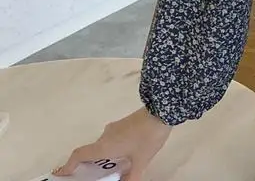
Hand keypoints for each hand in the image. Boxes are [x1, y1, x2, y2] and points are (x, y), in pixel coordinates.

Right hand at [52, 107, 170, 180]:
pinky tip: (122, 156)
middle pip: (91, 152)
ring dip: (102, 157)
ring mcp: (114, 127)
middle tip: (92, 176)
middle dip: (89, 165)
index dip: (68, 165)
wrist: (162, 110)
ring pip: (103, 145)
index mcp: (104, 146)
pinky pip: (111, 138)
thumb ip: (131, 177)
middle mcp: (105, 136)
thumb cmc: (148, 137)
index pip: (79, 155)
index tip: (62, 174)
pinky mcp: (124, 123)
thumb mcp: (141, 161)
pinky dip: (111, 149)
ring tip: (109, 169)